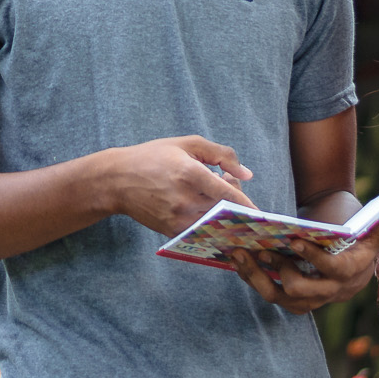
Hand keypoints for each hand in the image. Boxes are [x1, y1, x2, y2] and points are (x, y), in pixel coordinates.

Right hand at [93, 136, 254, 237]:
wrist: (117, 180)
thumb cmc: (154, 157)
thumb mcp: (187, 144)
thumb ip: (221, 154)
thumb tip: (246, 175)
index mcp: (190, 173)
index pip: (229, 195)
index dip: (248, 205)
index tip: (261, 213)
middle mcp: (185, 198)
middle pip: (224, 211)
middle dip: (235, 206)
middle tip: (233, 192)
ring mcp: (177, 217)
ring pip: (214, 224)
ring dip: (224, 217)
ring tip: (219, 202)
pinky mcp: (171, 230)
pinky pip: (200, 233)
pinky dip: (210, 226)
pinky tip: (208, 214)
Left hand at [229, 197, 378, 313]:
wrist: (346, 252)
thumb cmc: (355, 232)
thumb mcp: (370, 226)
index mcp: (352, 272)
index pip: (333, 271)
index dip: (314, 258)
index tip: (294, 240)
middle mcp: (332, 292)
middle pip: (301, 290)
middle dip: (280, 269)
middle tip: (262, 248)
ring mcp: (311, 300)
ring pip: (279, 297)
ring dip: (257, 276)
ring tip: (239, 253)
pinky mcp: (293, 300)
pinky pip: (269, 294)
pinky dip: (252, 278)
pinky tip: (237, 260)